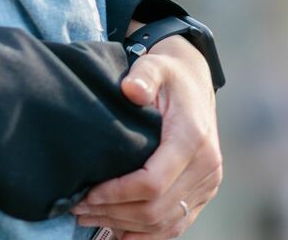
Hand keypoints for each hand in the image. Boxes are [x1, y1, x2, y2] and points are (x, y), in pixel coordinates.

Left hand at [72, 36, 221, 238]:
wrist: (195, 81)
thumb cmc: (169, 75)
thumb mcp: (154, 65)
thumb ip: (143, 75)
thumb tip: (131, 89)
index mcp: (192, 138)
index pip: (152, 183)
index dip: (117, 194)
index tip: (87, 193)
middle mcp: (206, 165)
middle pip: (156, 209)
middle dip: (113, 214)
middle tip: (78, 210)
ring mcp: (208, 182)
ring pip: (164, 222)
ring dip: (125, 226)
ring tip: (90, 218)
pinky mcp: (205, 191)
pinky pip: (177, 225)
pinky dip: (147, 234)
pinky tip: (119, 232)